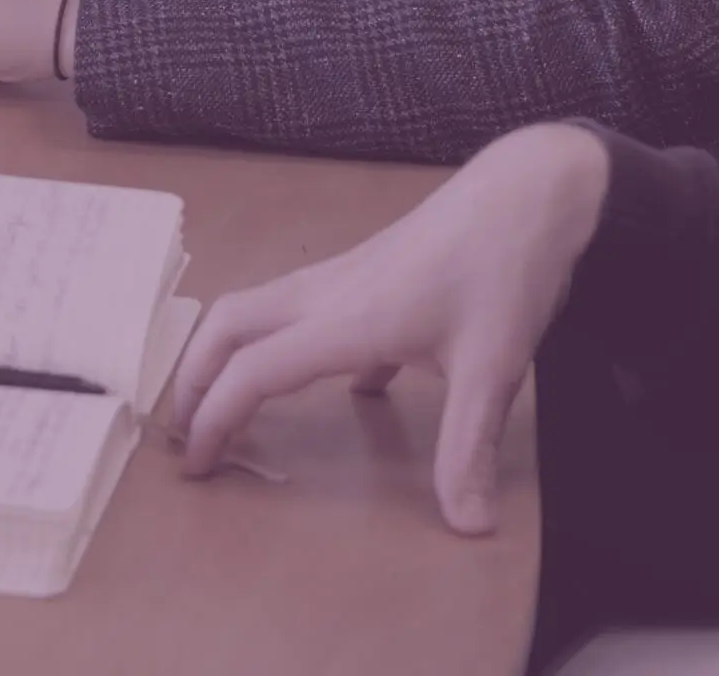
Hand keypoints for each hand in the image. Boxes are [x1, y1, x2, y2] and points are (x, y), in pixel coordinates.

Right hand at [170, 124, 611, 533]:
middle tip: (188, 433)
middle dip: (195, 378)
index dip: (215, 419)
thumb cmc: (506, 268)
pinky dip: (295, 345)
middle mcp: (327, 292)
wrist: (530, 190)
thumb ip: (469, 448)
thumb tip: (469, 527)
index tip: (198, 465)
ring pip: (258, 309)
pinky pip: (307, 307)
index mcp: (344, 319)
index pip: (252, 371)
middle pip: (227, 325)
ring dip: (231, 354)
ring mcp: (346, 274)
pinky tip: (348, 386)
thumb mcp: (493, 367)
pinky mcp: (371, 270)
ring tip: (233, 406)